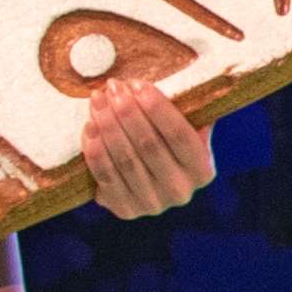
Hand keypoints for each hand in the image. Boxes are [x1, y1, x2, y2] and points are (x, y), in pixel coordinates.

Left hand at [80, 78, 215, 219]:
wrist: (148, 183)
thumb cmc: (165, 144)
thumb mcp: (186, 130)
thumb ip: (189, 111)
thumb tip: (192, 80)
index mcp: (202, 170)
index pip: (180, 135)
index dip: (157, 108)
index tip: (137, 85)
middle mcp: (181, 191)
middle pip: (149, 145)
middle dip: (127, 111)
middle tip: (112, 87)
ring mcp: (153, 205)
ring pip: (126, 159)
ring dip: (108, 126)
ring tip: (97, 101)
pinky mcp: (125, 210)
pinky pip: (106, 177)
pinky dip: (95, 152)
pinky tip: (89, 128)